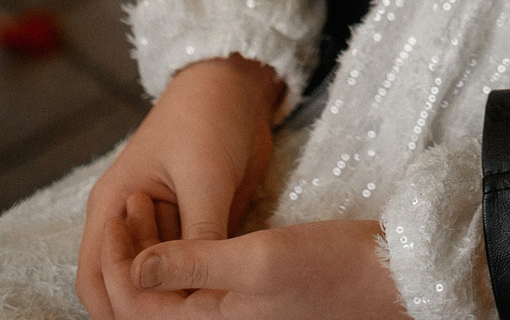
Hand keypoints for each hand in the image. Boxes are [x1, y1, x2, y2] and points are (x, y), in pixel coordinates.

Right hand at [78, 58, 283, 319]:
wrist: (238, 87)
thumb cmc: (209, 116)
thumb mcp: (205, 175)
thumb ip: (197, 231)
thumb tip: (195, 288)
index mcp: (113, 206)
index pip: (95, 277)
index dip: (115, 307)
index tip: (154, 318)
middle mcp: (129, 224)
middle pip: (123, 287)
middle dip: (148, 308)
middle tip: (190, 314)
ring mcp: (160, 228)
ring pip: (157, 282)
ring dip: (176, 297)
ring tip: (208, 305)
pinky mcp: (192, 228)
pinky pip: (187, 269)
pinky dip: (199, 283)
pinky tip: (222, 290)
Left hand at [107, 215, 406, 319]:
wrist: (395, 274)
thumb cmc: (334, 267)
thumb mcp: (261, 257)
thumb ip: (195, 263)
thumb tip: (132, 270)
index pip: (135, 306)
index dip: (115, 260)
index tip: (122, 206)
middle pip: (148, 304)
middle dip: (125, 258)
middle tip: (131, 201)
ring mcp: (235, 313)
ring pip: (170, 291)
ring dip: (151, 252)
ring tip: (149, 203)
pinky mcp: (251, 298)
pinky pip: (198, 282)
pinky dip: (180, 254)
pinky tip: (183, 220)